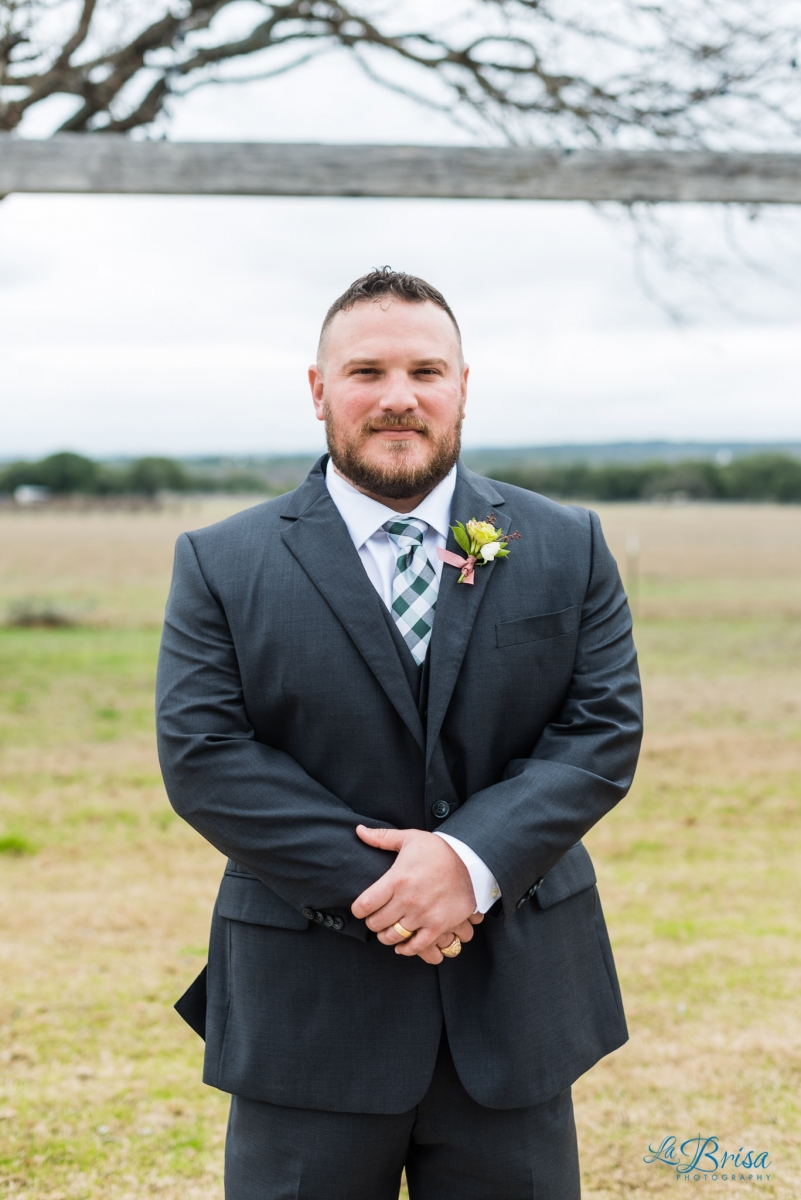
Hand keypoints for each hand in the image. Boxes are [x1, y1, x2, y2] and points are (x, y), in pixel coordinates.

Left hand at [351, 826, 481, 961]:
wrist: (471, 860)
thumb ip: (382, 837)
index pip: (364, 904)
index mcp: (397, 879)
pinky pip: (417, 946)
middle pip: (376, 923)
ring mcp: (423, 915)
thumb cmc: (438, 849)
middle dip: (372, 923)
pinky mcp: (438, 925)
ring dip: (386, 936)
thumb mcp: (409, 838)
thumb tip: (358, 830)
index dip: (358, 910)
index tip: (359, 909)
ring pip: (393, 936)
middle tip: (375, 918)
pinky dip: (406, 948)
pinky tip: (402, 944)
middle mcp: (408, 900)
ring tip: (387, 930)